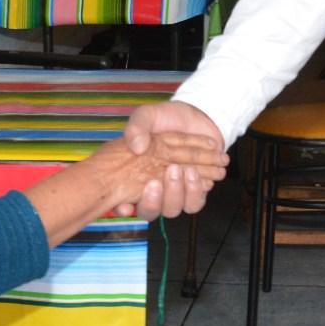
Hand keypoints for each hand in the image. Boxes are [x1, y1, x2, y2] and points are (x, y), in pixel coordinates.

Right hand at [118, 100, 225, 218]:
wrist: (196, 115)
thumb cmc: (166, 117)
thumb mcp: (147, 116)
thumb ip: (137, 128)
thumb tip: (137, 147)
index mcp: (134, 174)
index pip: (123, 199)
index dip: (122, 207)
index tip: (126, 205)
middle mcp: (152, 188)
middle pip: (149, 210)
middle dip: (155, 200)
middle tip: (167, 173)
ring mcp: (173, 192)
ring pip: (172, 209)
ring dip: (178, 193)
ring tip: (189, 170)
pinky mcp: (193, 191)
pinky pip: (193, 203)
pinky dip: (197, 191)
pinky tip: (202, 176)